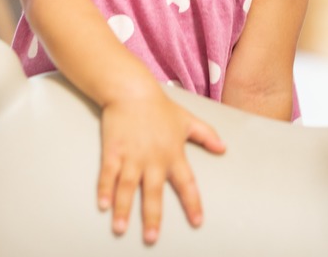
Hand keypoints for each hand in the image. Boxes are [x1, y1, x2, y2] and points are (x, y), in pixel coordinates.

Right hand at [97, 87, 225, 244]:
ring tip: (120, 229)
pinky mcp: (113, 150)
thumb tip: (224, 148)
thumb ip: (206, 135)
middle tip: (151, 239)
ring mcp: (132, 155)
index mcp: (174, 153)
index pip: (187, 184)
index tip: (197, 222)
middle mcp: (153, 158)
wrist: (131, 89)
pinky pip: (109, 173)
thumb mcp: (187, 120)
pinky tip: (103, 205)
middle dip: (153, 217)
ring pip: (128, 187)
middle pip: (154, 192)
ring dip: (124, 209)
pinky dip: (105, 189)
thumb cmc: (159, 105)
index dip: (193, 203)